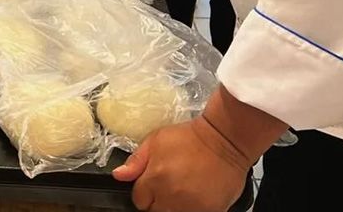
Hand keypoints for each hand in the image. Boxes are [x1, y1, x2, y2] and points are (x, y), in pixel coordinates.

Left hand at [113, 118, 249, 211]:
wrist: (223, 141)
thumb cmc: (188, 138)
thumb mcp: (157, 140)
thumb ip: (136, 161)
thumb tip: (118, 176)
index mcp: (155, 179)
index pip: (138, 200)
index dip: (143, 191)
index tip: (152, 182)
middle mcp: (171, 198)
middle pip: (153, 211)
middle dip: (156, 200)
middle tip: (167, 185)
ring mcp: (191, 208)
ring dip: (172, 206)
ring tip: (181, 190)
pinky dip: (190, 209)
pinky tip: (194, 196)